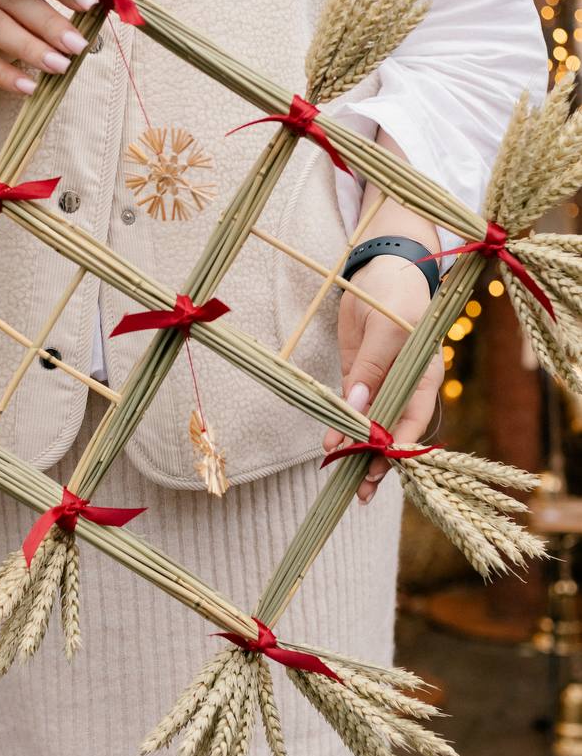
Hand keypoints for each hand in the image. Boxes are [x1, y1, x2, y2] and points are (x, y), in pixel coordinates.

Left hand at [321, 255, 442, 503]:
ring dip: (358, 451)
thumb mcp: (385, 328)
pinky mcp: (360, 377)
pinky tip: (331, 446)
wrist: (379, 267)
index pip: (415, 418)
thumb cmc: (394, 294)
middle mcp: (406, 386)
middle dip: (378, 459)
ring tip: (345, 480)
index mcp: (424, 375)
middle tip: (361, 488)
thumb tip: (359, 408)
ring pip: (372, 425)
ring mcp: (382, 383)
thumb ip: (371, 369)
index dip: (399, 444)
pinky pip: (352, 409)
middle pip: (394, 430)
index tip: (382, 463)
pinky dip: (342, 427)